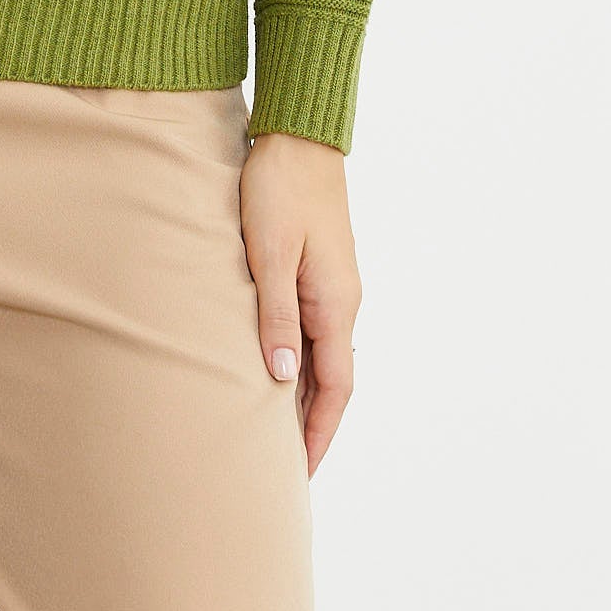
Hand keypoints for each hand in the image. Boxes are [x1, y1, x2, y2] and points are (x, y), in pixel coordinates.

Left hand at [239, 131, 360, 477]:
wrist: (297, 136)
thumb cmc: (277, 189)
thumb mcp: (269, 253)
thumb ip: (276, 315)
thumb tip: (283, 380)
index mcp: (335, 303)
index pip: (335, 388)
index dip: (318, 433)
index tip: (299, 474)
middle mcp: (342, 301)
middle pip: (332, 379)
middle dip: (310, 425)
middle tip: (281, 468)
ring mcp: (332, 285)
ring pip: (321, 355)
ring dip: (302, 394)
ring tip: (271, 431)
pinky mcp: (318, 269)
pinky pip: (312, 329)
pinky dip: (296, 359)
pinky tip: (271, 368)